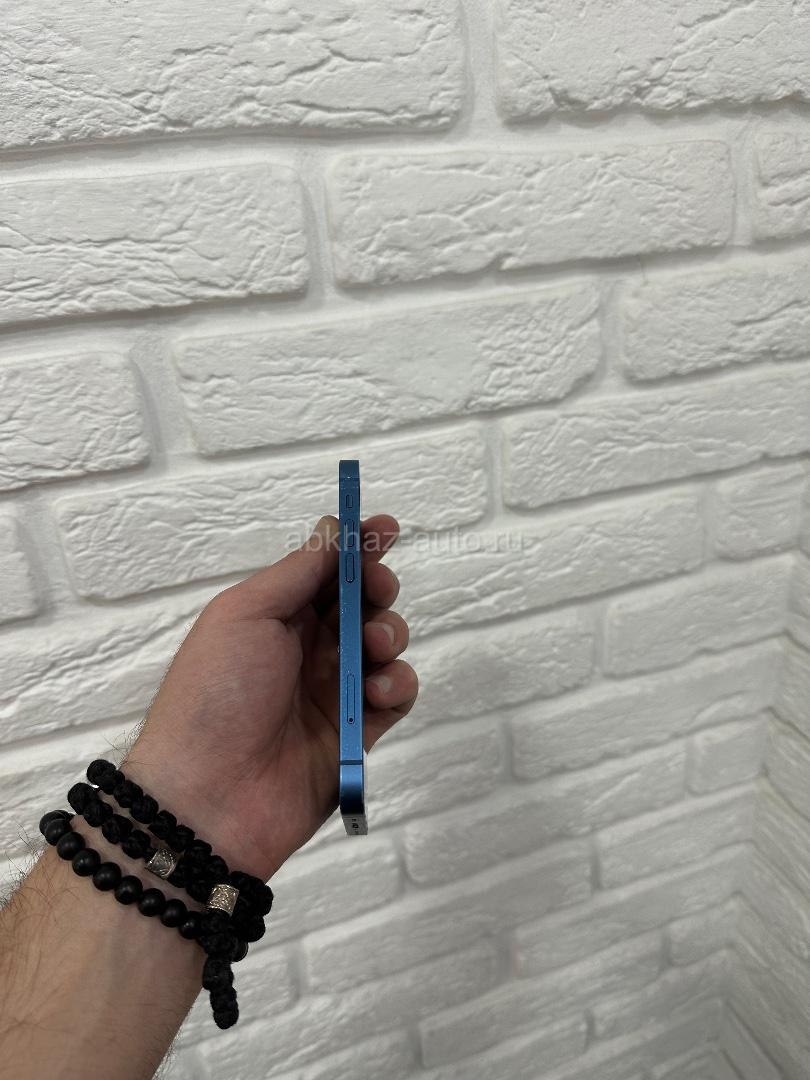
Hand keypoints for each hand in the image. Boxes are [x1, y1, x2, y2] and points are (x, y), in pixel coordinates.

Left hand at [122, 514, 416, 881]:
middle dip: (378, 587)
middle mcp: (307, 649)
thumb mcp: (245, 614)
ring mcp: (334, 690)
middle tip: (377, 589)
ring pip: (384, 644)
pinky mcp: (358, 732)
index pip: (326, 570)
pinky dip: (397, 684)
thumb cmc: (216, 693)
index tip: (386, 527)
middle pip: (361, 602)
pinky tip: (378, 689)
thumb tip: (334, 529)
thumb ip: (299, 572)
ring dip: (389, 633)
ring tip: (372, 646)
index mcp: (274, 616)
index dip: (357, 547)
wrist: (209, 797)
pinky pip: (396, 695)